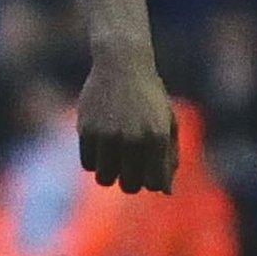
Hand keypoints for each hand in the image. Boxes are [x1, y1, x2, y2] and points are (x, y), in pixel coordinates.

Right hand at [77, 53, 178, 193]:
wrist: (122, 63)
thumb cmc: (149, 96)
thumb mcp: (167, 121)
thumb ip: (170, 157)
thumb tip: (166, 192)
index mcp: (157, 137)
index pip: (154, 183)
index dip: (152, 181)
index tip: (149, 168)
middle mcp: (133, 139)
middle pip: (130, 186)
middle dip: (131, 179)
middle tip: (131, 162)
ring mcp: (108, 135)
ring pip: (105, 179)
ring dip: (111, 171)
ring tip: (116, 153)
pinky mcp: (86, 131)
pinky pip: (88, 164)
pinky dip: (95, 159)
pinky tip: (102, 140)